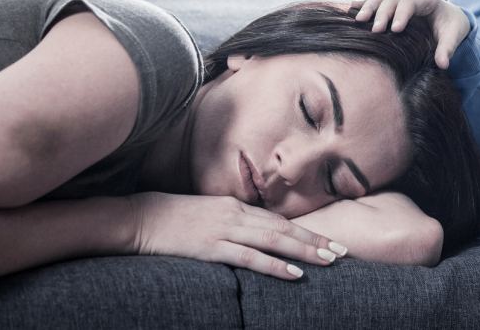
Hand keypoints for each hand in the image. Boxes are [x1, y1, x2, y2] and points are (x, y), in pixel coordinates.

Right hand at [128, 192, 346, 279]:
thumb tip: (251, 234)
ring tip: (329, 261)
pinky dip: (274, 266)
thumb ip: (229, 221)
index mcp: (234, 205)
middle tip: (343, 251)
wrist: (137, 218)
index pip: (278, 219)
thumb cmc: (168, 217)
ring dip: (304, 251)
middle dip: (316, 240)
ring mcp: (223, 230)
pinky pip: (249, 258)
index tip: (329, 240)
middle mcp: (234, 214)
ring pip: (274, 240)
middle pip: (284, 228)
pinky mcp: (211, 247)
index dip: (306, 230)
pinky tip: (294, 274)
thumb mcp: (205, 213)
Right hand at [351, 0, 470, 68]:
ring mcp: (398, 1)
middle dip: (383, 14)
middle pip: (392, 1)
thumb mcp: (453, 35)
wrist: (448, 17)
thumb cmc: (450, 25)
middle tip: (376, 30)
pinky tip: (351, 9)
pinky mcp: (390, 8)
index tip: (395, 30)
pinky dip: (364, 5)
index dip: (402, 14)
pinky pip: (375, 3)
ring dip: (368, 8)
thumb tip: (443, 65)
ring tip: (359, 20)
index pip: (410, 3)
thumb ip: (448, 48)